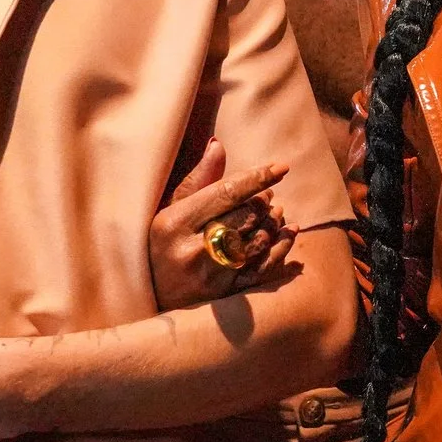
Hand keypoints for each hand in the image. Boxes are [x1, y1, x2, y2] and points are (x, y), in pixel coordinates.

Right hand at [149, 140, 294, 310]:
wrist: (152, 296)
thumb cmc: (161, 245)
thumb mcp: (169, 211)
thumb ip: (198, 180)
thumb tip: (218, 145)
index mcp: (175, 223)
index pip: (226, 193)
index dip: (257, 178)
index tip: (280, 167)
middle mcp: (194, 250)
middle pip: (245, 216)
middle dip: (264, 201)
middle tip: (268, 196)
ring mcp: (212, 276)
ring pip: (258, 240)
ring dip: (274, 222)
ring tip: (276, 212)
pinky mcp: (226, 294)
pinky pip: (264, 268)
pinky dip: (282, 247)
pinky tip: (289, 232)